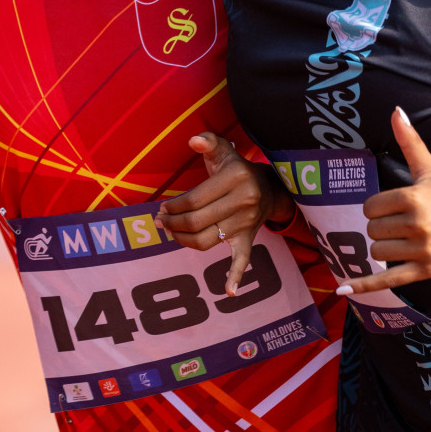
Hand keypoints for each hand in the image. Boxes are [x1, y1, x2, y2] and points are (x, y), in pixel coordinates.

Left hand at [157, 132, 288, 296]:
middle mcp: (245, 202)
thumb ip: (208, 142)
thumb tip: (193, 140)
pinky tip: (228, 291)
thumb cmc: (236, 169)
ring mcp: (247, 223)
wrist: (270, 188)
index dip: (175, 206)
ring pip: (208, 240)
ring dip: (184, 240)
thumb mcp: (224, 151)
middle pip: (198, 221)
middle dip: (173, 223)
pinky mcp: (248, 239)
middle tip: (160, 221)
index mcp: (236, 178)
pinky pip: (243, 260)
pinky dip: (236, 276)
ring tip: (170, 233)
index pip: (196, 199)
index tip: (163, 208)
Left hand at [338, 108, 430, 295]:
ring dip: (385, 248)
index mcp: (412, 198)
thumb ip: (410, 142)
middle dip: (382, 228)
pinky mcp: (427, 271)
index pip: (370, 207)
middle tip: (404, 224)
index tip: (395, 208)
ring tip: (409, 240)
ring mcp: (422, 250)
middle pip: (371, 230)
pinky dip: (365, 286)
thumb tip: (396, 111)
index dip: (378, 209)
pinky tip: (343, 290)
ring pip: (377, 251)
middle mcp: (416, 224)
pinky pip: (389, 280)